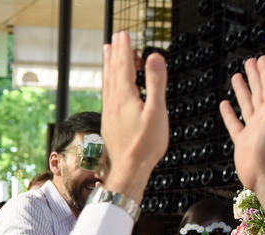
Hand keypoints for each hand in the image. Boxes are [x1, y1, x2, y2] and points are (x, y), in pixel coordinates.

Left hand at [101, 32, 168, 199]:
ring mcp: (110, 113)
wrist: (129, 169)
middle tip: (114, 38)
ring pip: (108, 83)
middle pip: (113, 72)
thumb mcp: (156, 111)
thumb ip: (155, 82)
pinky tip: (111, 86)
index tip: (124, 34)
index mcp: (124, 98)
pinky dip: (110, 83)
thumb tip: (154, 57)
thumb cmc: (145, 145)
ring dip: (109, 66)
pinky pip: (108, 95)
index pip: (124, 66)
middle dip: (115, 53)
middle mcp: (113, 103)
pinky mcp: (110, 122)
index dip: (125, 49)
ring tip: (108, 53)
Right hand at [219, 56, 264, 216]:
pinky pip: (235, 124)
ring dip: (242, 90)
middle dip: (254, 75)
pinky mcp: (243, 141)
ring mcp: (254, 129)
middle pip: (259, 91)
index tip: (261, 58)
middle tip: (249, 61)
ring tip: (236, 77)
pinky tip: (224, 105)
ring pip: (247, 104)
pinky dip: (229, 114)